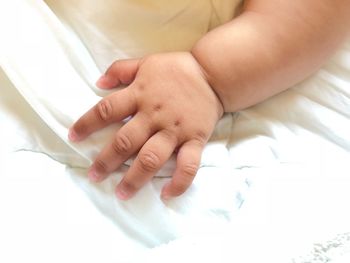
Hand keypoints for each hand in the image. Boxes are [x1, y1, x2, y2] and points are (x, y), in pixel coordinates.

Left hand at [69, 52, 222, 199]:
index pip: (106, 110)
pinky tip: (166, 194)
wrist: (213, 74)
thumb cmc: (177, 69)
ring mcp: (175, 130)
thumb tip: (98, 82)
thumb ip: (120, 70)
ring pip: (151, 158)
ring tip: (121, 193)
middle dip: (107, 161)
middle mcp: (154, 116)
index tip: (74, 136)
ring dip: (135, 178)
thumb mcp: (146, 62)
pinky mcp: (195, 140)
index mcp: (140, 95)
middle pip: (125, 141)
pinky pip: (188, 165)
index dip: (87, 123)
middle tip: (94, 175)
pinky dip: (178, 182)